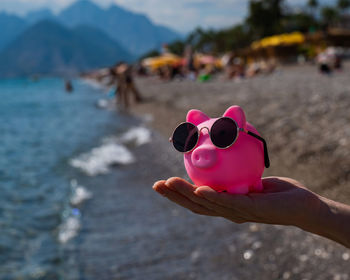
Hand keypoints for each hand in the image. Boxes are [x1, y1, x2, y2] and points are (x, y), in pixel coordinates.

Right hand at [152, 177, 319, 227]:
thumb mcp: (250, 176)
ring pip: (206, 204)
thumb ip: (233, 170)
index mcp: (225, 204)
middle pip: (195, 205)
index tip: (161, 184)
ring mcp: (238, 213)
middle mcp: (228, 211)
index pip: (196, 200)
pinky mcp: (251, 210)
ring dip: (186, 195)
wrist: (303, 205)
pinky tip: (198, 189)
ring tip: (168, 183)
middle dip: (174, 196)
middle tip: (156, 185)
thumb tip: (221, 149)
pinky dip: (211, 197)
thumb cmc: (276, 192)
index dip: (177, 194)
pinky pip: (228, 202)